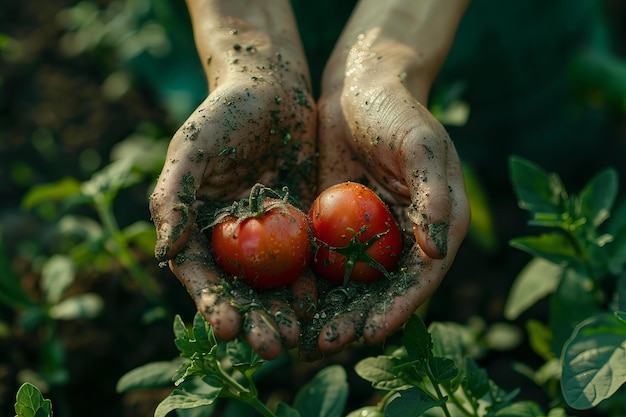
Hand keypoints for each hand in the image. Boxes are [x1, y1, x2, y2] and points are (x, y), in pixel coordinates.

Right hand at [149, 1, 316, 358]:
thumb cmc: (224, 113)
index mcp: (198, 227)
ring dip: (283, 313)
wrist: (270, 88)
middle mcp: (231, 238)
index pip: (201, 275)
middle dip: (254, 320)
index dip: (213, 304)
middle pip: (241, 289)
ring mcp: (267, 234)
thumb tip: (166, 250)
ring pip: (274, 283)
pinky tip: (322, 307)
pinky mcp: (299, 223)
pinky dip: (312, 284)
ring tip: (297, 340)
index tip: (228, 330)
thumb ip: (173, 196)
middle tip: (271, 348)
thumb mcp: (193, 148)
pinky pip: (306, 260)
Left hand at [303, 27, 469, 358]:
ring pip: (349, 285)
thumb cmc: (397, 109)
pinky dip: (308, 284)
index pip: (419, 279)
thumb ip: (434, 195)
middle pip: (381, 292)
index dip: (396, 310)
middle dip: (355, 321)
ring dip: (329, 314)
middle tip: (323, 346)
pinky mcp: (335, 225)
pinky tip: (286, 304)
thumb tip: (439, 249)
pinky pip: (322, 261)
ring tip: (302, 339)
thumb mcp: (420, 145)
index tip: (370, 334)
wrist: (358, 86)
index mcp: (436, 225)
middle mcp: (403, 238)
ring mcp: (367, 235)